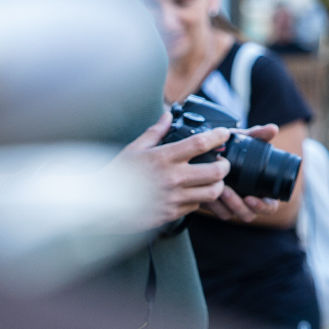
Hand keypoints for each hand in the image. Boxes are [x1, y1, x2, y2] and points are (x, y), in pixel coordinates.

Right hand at [117, 112, 232, 227]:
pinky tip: (193, 192)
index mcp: (164, 158)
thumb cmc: (118, 174)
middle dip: (225, 165)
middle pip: (216, 171)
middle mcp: (172, 178)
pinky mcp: (172, 213)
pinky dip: (200, 199)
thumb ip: (155, 132)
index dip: (218, 137)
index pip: (200, 144)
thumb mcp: (135, 148)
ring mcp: (173, 197)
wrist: (103, 204)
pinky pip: (197, 206)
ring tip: (212, 179)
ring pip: (213, 192)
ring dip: (217, 184)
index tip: (225, 133)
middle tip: (222, 162)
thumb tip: (167, 116)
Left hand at [196, 125, 280, 221]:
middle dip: (238, 206)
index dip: (263, 206)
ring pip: (231, 215)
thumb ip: (258, 135)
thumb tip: (273, 129)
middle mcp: (247, 200)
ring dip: (225, 205)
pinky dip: (213, 206)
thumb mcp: (243, 140)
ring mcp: (231, 204)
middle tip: (226, 191)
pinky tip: (206, 195)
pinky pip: (217, 213)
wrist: (207, 152)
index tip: (250, 198)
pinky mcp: (216, 206)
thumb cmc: (231, 148)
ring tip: (217, 189)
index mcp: (261, 190)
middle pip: (249, 214)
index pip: (269, 206)